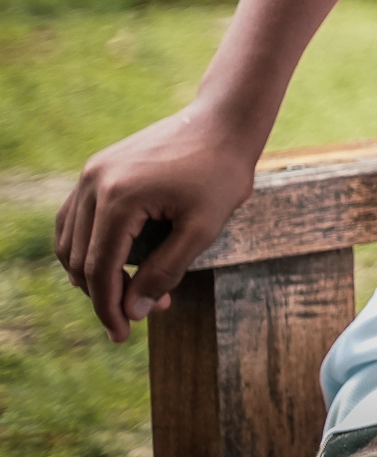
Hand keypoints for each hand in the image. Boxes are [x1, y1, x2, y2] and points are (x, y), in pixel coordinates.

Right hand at [56, 110, 260, 341]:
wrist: (225, 120)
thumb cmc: (222, 173)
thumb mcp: (203, 228)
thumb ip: (166, 270)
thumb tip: (131, 310)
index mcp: (118, 199)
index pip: (100, 270)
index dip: (108, 308)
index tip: (123, 336)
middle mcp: (94, 183)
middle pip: (80, 259)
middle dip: (106, 292)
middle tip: (145, 309)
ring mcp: (91, 172)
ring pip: (70, 240)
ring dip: (94, 271)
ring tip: (131, 289)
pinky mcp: (97, 168)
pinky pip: (76, 217)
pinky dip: (88, 245)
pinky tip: (113, 262)